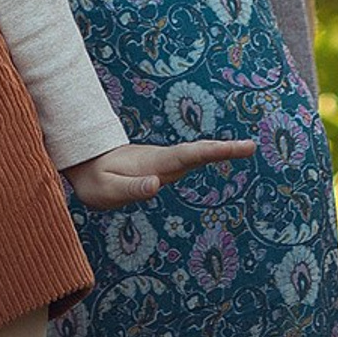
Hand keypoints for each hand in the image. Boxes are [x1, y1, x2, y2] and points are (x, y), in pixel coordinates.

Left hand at [65, 135, 257, 208]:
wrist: (85, 164)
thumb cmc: (95, 180)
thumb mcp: (108, 190)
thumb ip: (132, 188)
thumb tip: (158, 185)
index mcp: (154, 163)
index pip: (188, 155)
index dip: (214, 151)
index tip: (238, 147)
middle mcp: (162, 160)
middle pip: (198, 152)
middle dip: (225, 149)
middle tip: (252, 146)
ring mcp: (162, 162)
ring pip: (195, 154)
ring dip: (219, 150)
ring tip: (245, 148)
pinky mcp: (160, 167)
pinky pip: (188, 159)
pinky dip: (207, 155)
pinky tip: (218, 154)